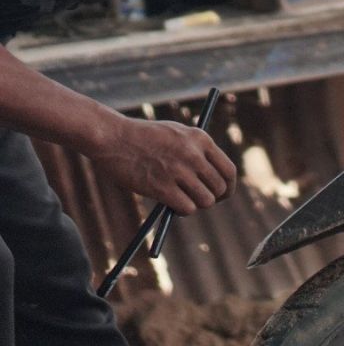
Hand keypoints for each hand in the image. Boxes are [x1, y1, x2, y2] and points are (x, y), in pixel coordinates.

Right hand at [87, 116, 236, 215]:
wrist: (113, 137)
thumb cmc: (144, 136)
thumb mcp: (178, 134)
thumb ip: (196, 150)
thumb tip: (211, 177)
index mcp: (201, 139)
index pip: (228, 170)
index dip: (228, 187)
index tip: (223, 194)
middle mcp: (194, 155)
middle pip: (219, 188)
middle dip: (213, 198)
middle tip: (200, 200)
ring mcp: (178, 171)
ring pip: (205, 201)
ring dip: (196, 205)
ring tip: (183, 201)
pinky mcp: (161, 186)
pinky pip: (186, 208)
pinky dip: (182, 211)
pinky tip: (173, 205)